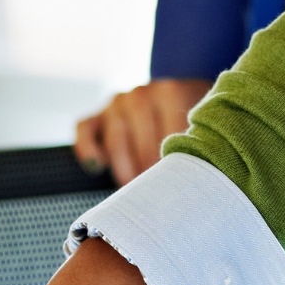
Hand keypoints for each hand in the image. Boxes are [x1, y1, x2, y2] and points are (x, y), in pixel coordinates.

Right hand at [74, 79, 213, 184]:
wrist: (175, 101)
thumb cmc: (191, 124)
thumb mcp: (200, 127)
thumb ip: (196, 145)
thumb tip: (192, 178)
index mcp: (169, 92)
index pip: (168, 132)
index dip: (171, 162)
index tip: (177, 182)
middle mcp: (139, 94)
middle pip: (140, 138)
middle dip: (148, 169)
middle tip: (157, 193)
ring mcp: (116, 103)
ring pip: (114, 139)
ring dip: (124, 168)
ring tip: (135, 189)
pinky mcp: (96, 115)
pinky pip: (84, 130)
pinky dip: (88, 149)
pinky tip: (98, 168)